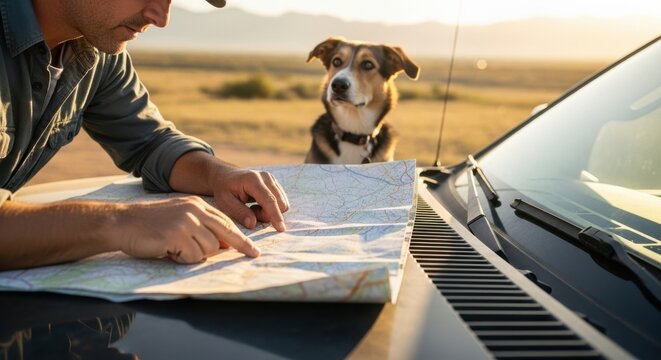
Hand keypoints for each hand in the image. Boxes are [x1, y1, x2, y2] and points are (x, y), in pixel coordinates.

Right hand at [115, 196, 259, 263]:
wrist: (122, 222)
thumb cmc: (150, 224)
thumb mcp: (179, 218)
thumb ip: (200, 227)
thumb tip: (224, 245)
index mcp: (197, 204)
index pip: (225, 221)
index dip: (240, 237)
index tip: (252, 248)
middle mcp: (195, 210)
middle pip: (226, 232)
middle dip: (242, 246)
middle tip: (254, 255)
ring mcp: (186, 221)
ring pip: (210, 248)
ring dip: (195, 255)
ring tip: (176, 250)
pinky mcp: (177, 234)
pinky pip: (193, 256)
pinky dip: (183, 259)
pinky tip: (169, 252)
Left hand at [207, 165, 289, 231]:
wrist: (225, 176)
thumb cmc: (224, 189)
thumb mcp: (225, 202)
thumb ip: (240, 212)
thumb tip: (253, 224)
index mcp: (252, 180)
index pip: (269, 199)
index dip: (275, 215)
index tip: (281, 229)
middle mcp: (266, 177)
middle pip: (279, 202)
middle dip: (268, 214)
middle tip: (251, 212)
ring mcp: (272, 179)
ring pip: (282, 203)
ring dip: (269, 212)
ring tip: (253, 208)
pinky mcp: (275, 183)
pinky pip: (281, 201)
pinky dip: (271, 208)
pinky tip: (258, 204)